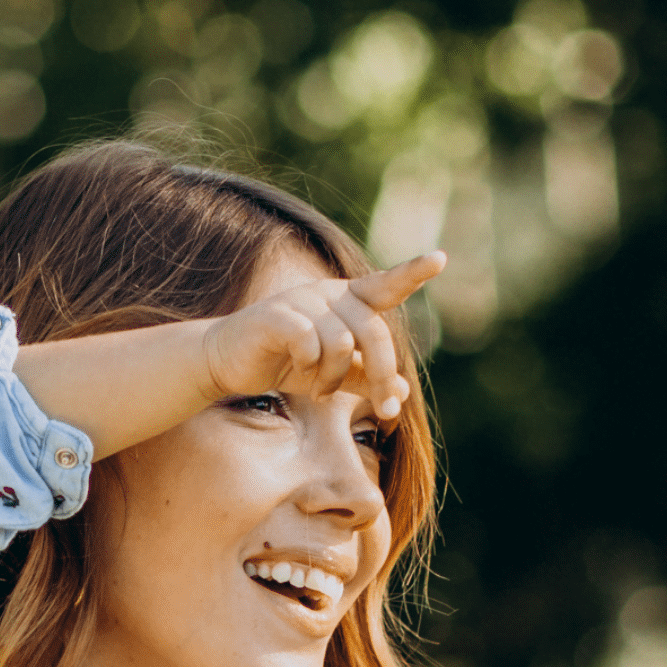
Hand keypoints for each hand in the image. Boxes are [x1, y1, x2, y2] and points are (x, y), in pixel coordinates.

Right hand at [201, 253, 444, 422]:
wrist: (227, 363)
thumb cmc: (283, 364)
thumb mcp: (331, 376)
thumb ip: (365, 379)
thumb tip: (401, 393)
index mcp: (347, 302)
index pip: (385, 286)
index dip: (412, 273)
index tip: (440, 259)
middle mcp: (329, 294)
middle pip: (373, 331)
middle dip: (382, 372)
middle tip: (384, 407)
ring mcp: (302, 301)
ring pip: (342, 343)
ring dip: (334, 377)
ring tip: (320, 391)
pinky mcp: (277, 315)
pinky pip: (310, 343)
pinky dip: (309, 367)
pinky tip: (298, 372)